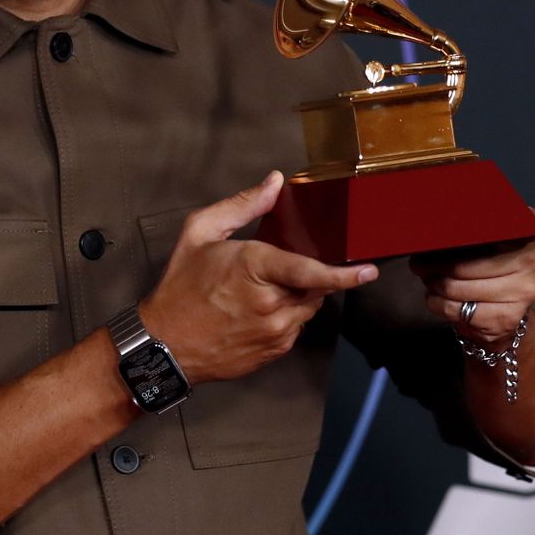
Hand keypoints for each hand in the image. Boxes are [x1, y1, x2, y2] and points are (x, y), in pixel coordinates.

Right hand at [138, 171, 378, 382]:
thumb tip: (274, 183)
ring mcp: (274, 332)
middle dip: (306, 276)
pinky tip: (255, 312)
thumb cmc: (180, 287)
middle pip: (314, 287)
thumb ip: (241, 205)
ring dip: (296, 295)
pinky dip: (286, 315)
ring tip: (259, 292)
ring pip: (308, 307)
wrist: (165, 344)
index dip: (343, 274)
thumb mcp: (199, 233)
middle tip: (277, 272)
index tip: (369, 270)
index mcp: (254, 268)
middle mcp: (270, 304)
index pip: (310, 271)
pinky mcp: (274, 351)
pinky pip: (295, 328)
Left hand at [408, 208, 534, 346]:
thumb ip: (476, 223)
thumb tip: (432, 224)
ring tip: (427, 279)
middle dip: (434, 264)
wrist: (498, 313)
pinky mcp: (507, 318)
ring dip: (433, 283)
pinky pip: (458, 309)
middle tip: (420, 263)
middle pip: (468, 262)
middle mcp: (533, 262)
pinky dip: (437, 303)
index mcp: (528, 235)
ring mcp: (524, 292)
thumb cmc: (484, 266)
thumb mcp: (484, 240)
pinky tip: (437, 297)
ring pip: (458, 287)